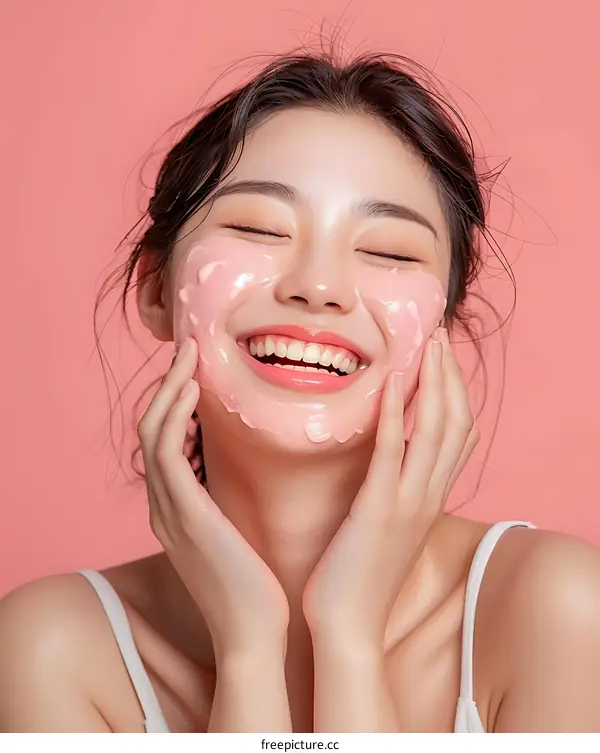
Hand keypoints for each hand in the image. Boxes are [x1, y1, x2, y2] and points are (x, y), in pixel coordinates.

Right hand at [137, 337, 289, 660]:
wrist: (255, 635)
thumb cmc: (256, 587)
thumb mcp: (237, 536)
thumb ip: (230, 502)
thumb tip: (251, 470)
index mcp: (176, 510)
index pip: (163, 441)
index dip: (174, 401)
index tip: (197, 369)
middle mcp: (163, 506)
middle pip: (150, 428)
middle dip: (167, 384)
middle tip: (188, 347)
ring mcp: (168, 510)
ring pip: (152, 431)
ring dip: (168, 388)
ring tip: (190, 354)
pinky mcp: (185, 514)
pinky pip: (167, 451)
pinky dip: (175, 414)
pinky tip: (195, 388)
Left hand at [302, 327, 478, 649]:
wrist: (347, 627)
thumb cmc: (357, 577)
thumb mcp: (386, 528)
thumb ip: (394, 494)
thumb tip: (387, 464)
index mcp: (430, 498)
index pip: (460, 435)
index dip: (458, 391)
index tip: (445, 357)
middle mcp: (429, 496)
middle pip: (458, 422)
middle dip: (452, 374)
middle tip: (440, 335)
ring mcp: (409, 501)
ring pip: (438, 429)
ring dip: (435, 381)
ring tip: (428, 343)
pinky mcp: (380, 507)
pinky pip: (393, 450)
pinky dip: (396, 411)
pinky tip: (390, 380)